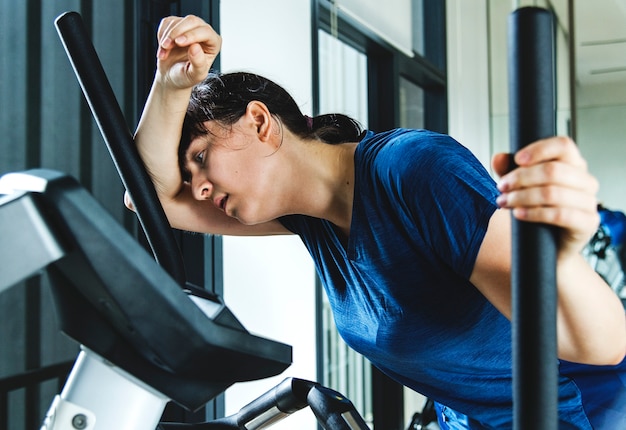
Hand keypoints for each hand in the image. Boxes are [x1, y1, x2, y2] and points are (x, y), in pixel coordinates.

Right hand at [155, 15, 220, 88]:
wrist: (171, 77)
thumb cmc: (185, 77)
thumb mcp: (194, 76)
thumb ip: (198, 63)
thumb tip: (195, 47)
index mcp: (213, 44)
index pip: (205, 32)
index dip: (191, 35)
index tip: (178, 42)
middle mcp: (204, 33)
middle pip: (191, 21)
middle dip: (176, 33)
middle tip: (166, 46)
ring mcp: (190, 27)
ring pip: (177, 22)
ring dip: (166, 37)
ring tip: (164, 53)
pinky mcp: (177, 24)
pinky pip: (167, 22)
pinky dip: (161, 35)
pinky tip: (164, 47)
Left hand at [492, 136, 599, 258]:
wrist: (548, 246)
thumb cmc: (537, 210)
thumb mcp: (520, 186)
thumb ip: (509, 170)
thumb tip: (498, 158)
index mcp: (573, 164)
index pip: (563, 145)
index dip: (539, 150)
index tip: (517, 159)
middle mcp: (585, 180)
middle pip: (553, 170)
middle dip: (521, 178)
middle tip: (501, 187)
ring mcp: (589, 202)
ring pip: (553, 193)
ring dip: (522, 197)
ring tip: (504, 202)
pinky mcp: (587, 223)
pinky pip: (560, 215)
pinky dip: (534, 213)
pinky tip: (518, 214)